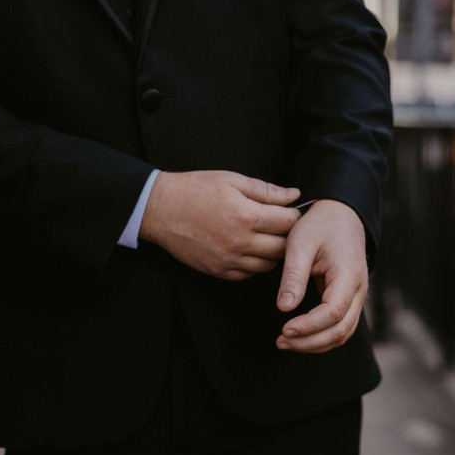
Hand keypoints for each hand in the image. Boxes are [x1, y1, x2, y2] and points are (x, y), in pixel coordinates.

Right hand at [140, 170, 301, 279]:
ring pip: (268, 265)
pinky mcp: (218, 271)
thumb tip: (294, 195)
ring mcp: (229, 260)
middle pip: (283, 248)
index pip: (288, 222)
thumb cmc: (195, 190)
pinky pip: (248, 274)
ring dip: (273, 253)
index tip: (290, 211)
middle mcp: (240, 242)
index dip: (294, 215)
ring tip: (266, 237)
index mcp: (246, 216)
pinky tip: (249, 249)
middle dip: (288, 237)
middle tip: (281, 226)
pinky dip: (254, 264)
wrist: (160, 209)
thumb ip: (266, 190)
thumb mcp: (232, 180)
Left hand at [275, 199, 367, 353]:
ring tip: (285, 342)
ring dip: (315, 343)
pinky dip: (321, 336)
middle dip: (310, 341)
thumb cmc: (319, 225)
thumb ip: (293, 276)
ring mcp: (357, 296)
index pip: (333, 313)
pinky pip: (340, 326)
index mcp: (349, 275)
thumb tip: (284, 308)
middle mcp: (359, 290)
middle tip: (280, 341)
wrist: (340, 214)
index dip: (309, 326)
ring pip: (342, 333)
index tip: (284, 329)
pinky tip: (298, 335)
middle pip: (340, 330)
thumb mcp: (300, 244)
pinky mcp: (349, 300)